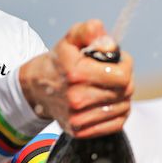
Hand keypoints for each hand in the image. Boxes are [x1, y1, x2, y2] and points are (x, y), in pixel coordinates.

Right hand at [18, 19, 134, 136]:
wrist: (36, 88)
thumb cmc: (59, 62)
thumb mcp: (71, 38)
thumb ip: (90, 31)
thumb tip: (110, 45)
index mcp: (75, 74)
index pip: (122, 76)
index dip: (125, 64)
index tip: (117, 60)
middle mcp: (76, 99)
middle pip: (125, 91)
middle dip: (123, 78)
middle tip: (111, 72)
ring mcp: (78, 118)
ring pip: (123, 107)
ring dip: (121, 95)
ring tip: (106, 86)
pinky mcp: (80, 131)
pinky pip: (117, 123)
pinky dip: (117, 111)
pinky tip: (106, 101)